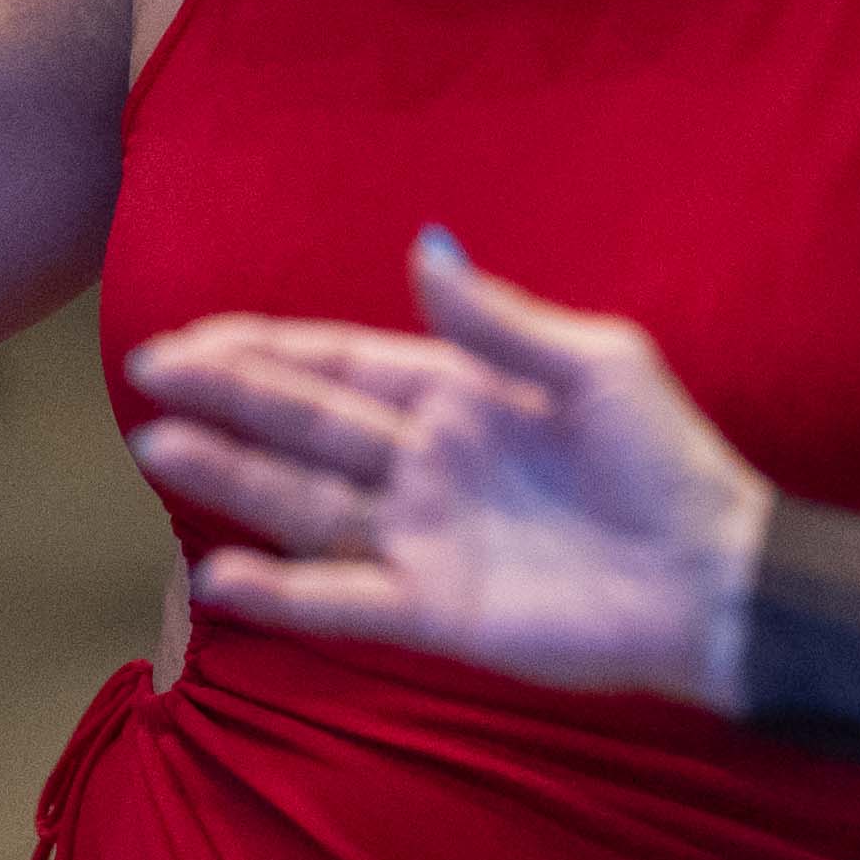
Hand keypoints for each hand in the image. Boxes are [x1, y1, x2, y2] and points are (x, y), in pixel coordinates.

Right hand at [126, 229, 775, 705]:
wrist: (716, 576)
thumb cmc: (668, 460)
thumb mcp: (596, 365)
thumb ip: (500, 321)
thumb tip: (424, 248)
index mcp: (459, 394)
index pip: (339, 364)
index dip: (263, 351)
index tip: (187, 339)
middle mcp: (426, 463)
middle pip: (304, 425)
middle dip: (226, 398)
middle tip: (144, 374)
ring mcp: (425, 538)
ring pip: (305, 503)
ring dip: (232, 478)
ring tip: (157, 449)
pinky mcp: (436, 611)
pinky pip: (344, 598)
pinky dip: (282, 592)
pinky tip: (219, 573)